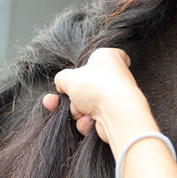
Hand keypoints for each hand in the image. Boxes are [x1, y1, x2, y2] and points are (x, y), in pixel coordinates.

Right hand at [43, 48, 157, 156]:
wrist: (115, 114)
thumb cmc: (96, 87)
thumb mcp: (68, 77)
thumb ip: (61, 78)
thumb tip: (62, 84)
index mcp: (108, 58)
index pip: (102, 55)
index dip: (90, 62)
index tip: (83, 69)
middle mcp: (114, 77)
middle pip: (85, 86)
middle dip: (71, 97)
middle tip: (60, 100)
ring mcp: (114, 98)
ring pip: (85, 105)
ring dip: (76, 111)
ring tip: (80, 111)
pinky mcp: (113, 116)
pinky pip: (92, 119)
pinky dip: (87, 122)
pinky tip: (89, 120)